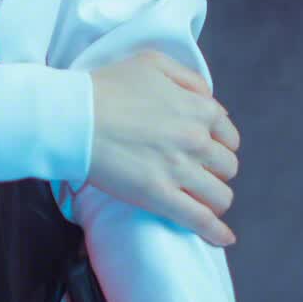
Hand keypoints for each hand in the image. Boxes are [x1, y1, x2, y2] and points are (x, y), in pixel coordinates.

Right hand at [86, 48, 239, 242]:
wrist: (74, 116)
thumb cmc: (106, 87)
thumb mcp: (151, 62)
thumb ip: (187, 78)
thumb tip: (209, 98)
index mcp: (198, 109)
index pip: (228, 135)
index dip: (219, 144)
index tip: (205, 150)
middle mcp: (197, 140)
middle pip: (227, 167)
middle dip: (215, 171)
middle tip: (196, 174)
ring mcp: (180, 171)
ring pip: (220, 195)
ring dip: (214, 199)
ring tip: (201, 201)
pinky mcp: (160, 197)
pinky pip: (199, 219)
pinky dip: (216, 232)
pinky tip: (223, 239)